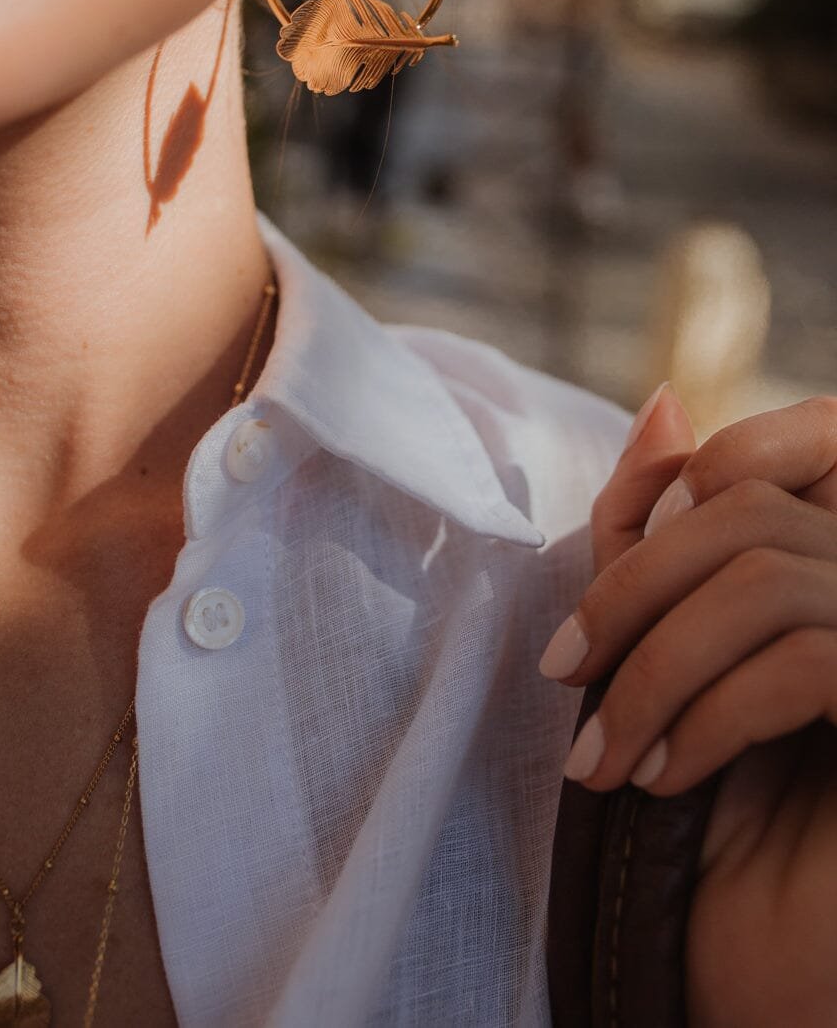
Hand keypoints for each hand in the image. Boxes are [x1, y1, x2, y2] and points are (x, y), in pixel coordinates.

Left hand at [539, 387, 836, 1027]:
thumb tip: (664, 404)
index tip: (632, 537)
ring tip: (602, 757)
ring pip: (762, 579)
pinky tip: (662, 777)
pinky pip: (804, 658)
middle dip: (632, 587)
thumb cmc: (734, 818)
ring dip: (651, 669)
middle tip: (564, 670)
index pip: (820, 432)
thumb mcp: (677, 659)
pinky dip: (703, 714)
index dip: (714, 459)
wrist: (784, 983)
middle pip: (754, 507)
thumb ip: (668, 539)